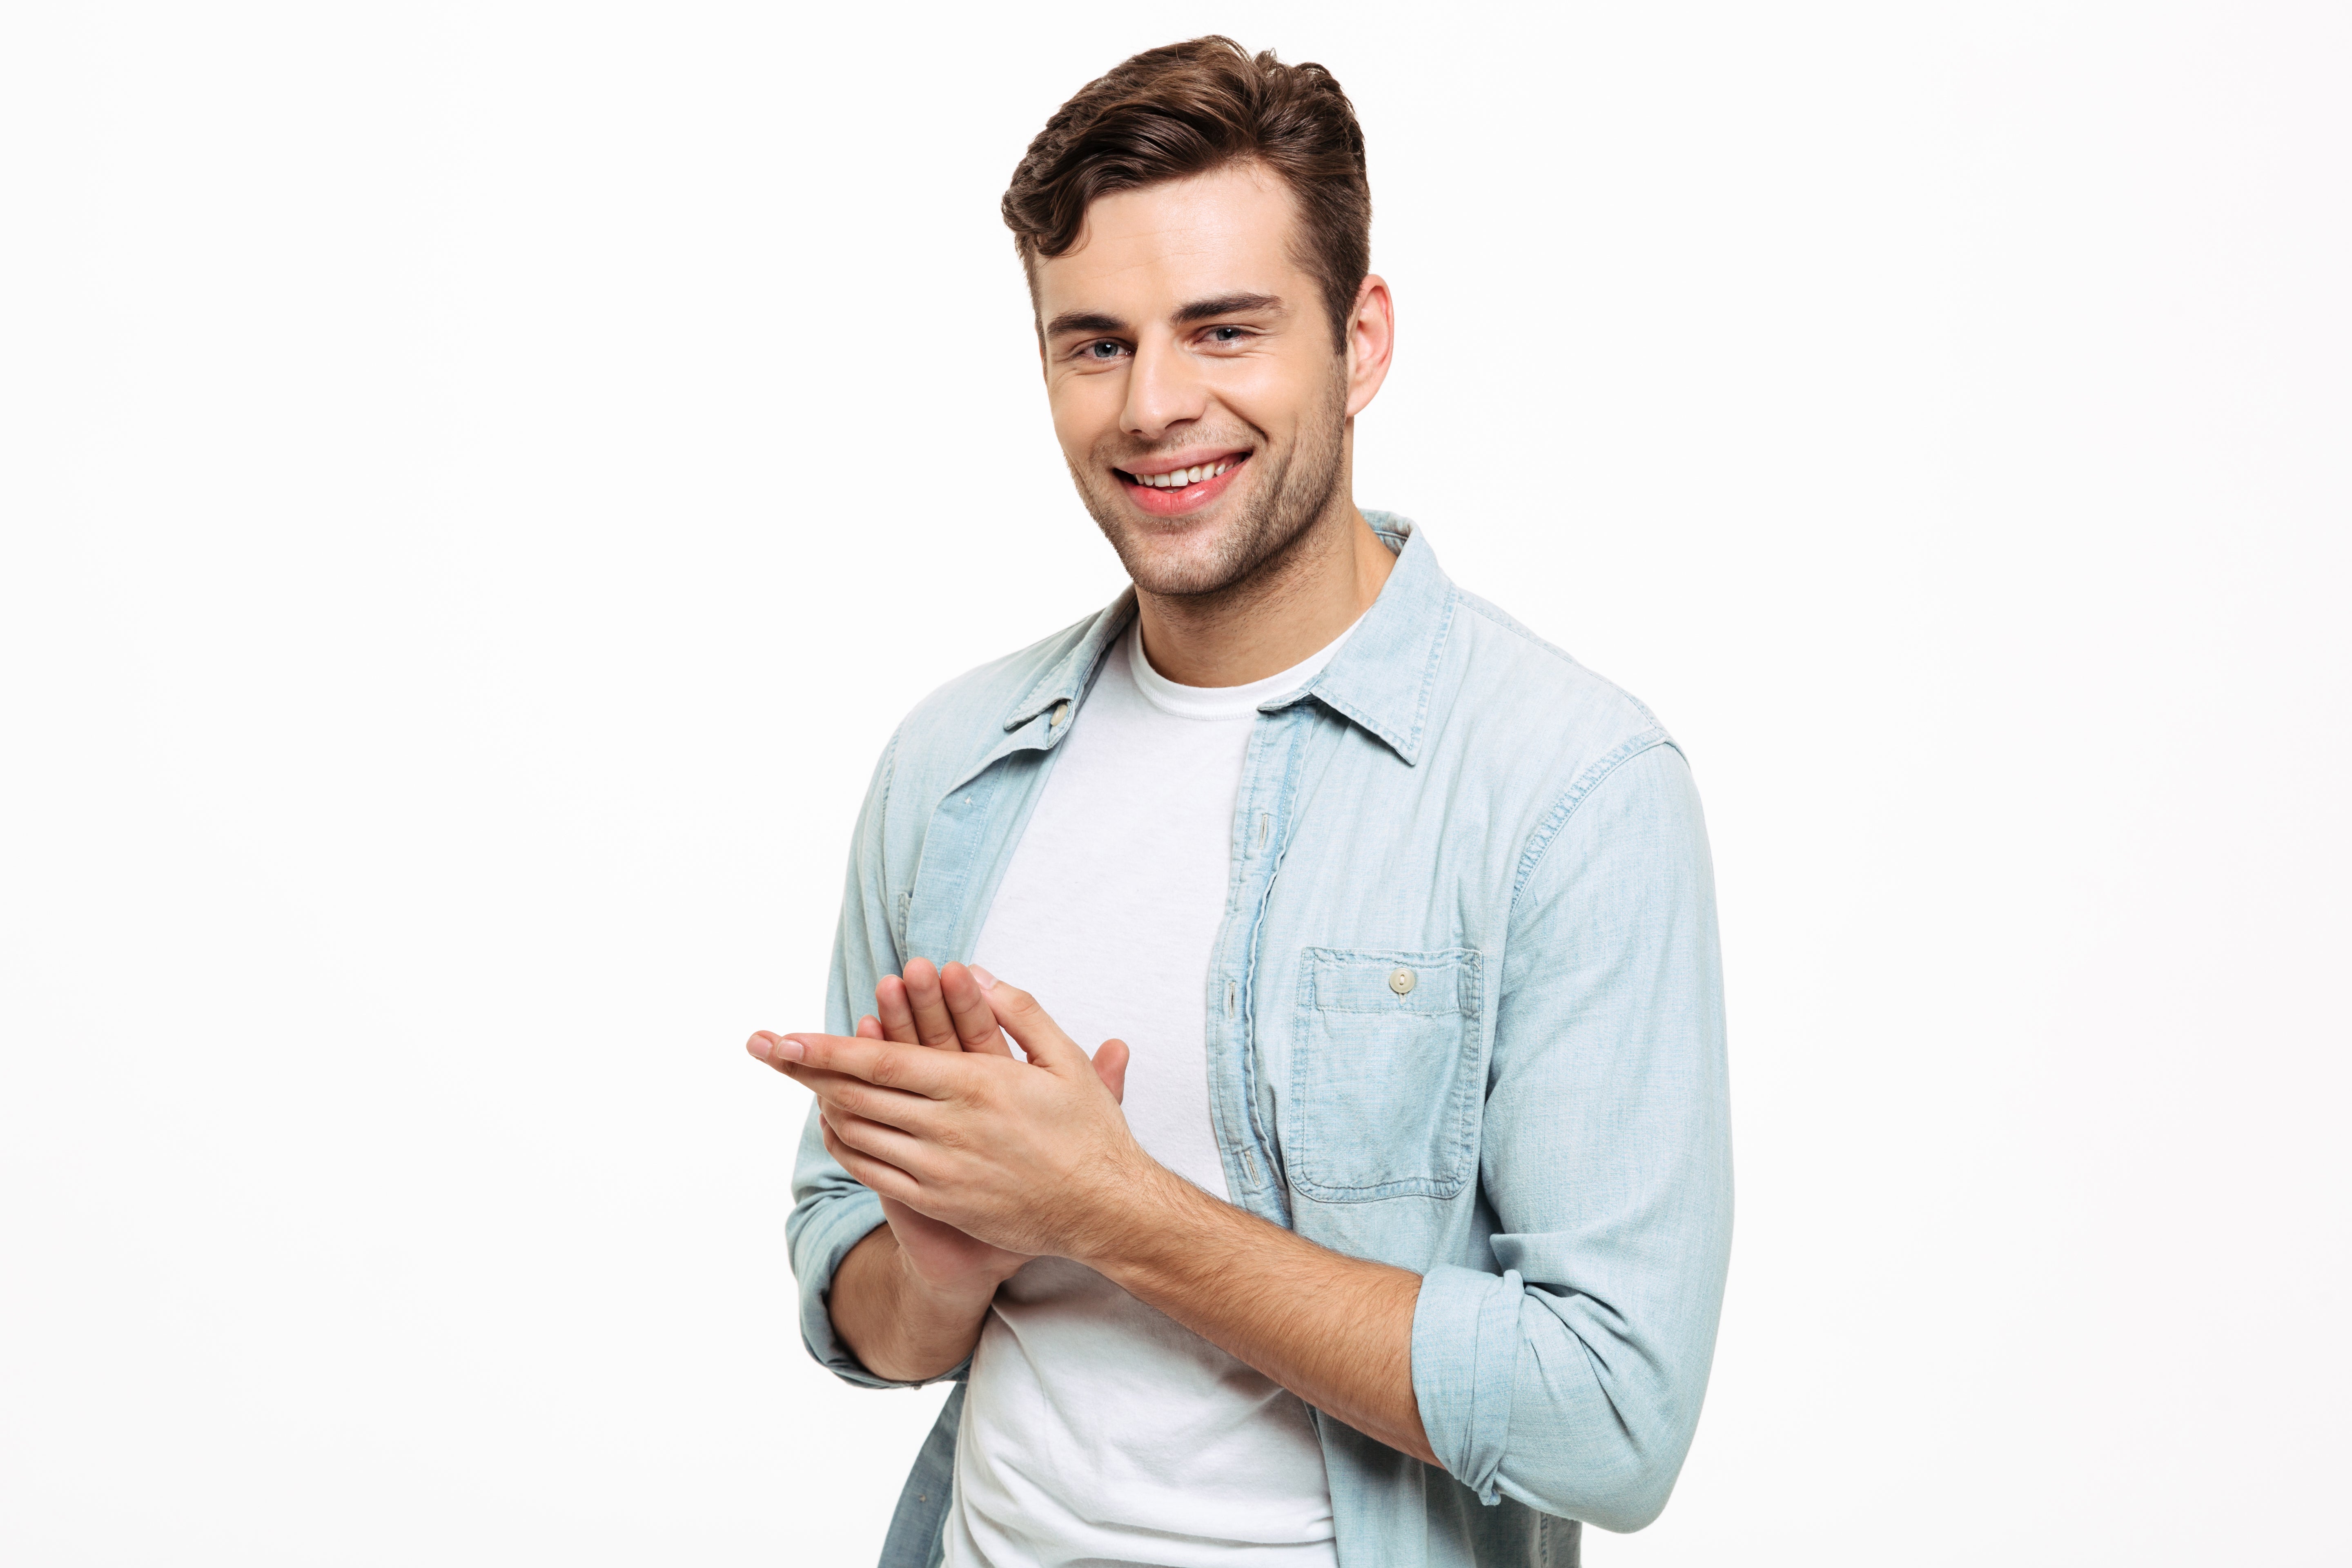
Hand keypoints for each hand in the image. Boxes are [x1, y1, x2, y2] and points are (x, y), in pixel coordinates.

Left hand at [757, 969, 1153, 1263]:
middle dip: (804, 1069)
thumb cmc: (1089, 1131)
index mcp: (976, 1085)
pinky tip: (834, 1124)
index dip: (826, 1049)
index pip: (882, 1063)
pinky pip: (874, 1171)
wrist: (1104, 1210)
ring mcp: (940, 1169)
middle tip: (764, 1048)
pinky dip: (847, 1145)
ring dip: (823, 1104)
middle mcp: (949, 1128)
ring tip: (796, 1077)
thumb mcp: (1065, 1062)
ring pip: (860, 1133)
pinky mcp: (939, 1200)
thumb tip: (976, 973)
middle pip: (856, 1096)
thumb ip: (1021, 1012)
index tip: (784, 1037)